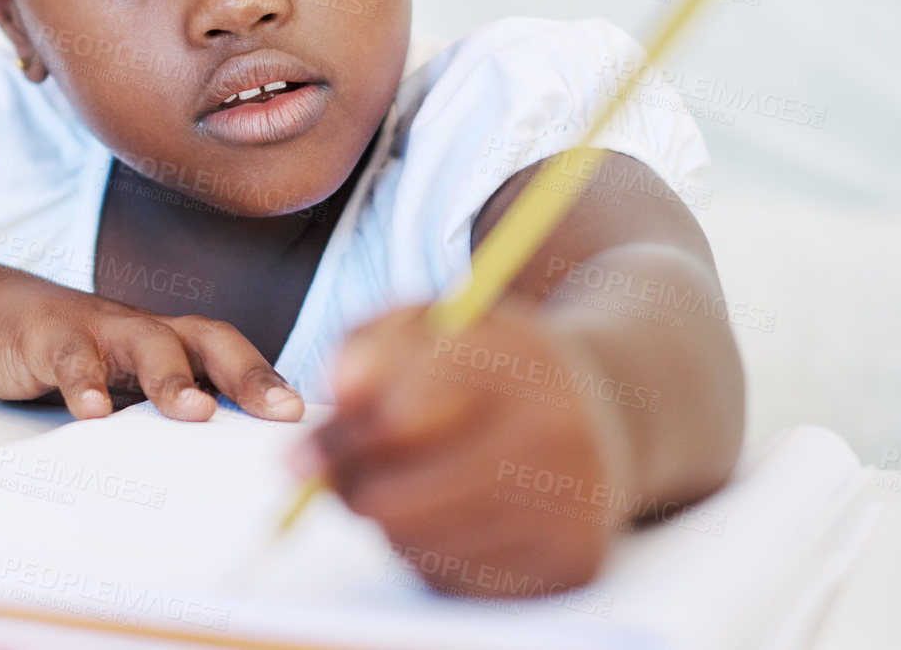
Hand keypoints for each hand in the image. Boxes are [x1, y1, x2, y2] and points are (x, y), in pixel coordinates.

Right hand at [0, 270, 303, 421]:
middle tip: (277, 410)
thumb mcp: (127, 383)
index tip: (302, 418)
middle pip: (207, 338)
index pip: (234, 357)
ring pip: (147, 342)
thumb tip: (226, 467)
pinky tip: (92, 412)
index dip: (269, 382)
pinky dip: (83, 381)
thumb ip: (170, 410)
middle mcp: (147, 330)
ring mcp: (100, 328)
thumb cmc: (79, 357)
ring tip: (193, 412)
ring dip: (172, 376)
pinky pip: (72, 355)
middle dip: (247, 374)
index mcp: (173, 344)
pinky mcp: (50, 336)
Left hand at [292, 301, 635, 596]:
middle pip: (400, 498)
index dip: (338, 440)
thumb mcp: (434, 323)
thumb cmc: (492, 365)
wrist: (602, 414)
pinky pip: (458, 577)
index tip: (298, 458)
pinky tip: (448, 514)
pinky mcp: (571, 564)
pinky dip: (431, 551)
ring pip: (419, 543)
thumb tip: (340, 391)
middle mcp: (553, 432)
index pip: (400, 414)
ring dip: (386, 521)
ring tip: (397, 485)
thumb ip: (371, 341)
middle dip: (347, 490)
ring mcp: (570, 504)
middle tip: (325, 481)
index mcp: (517, 358)